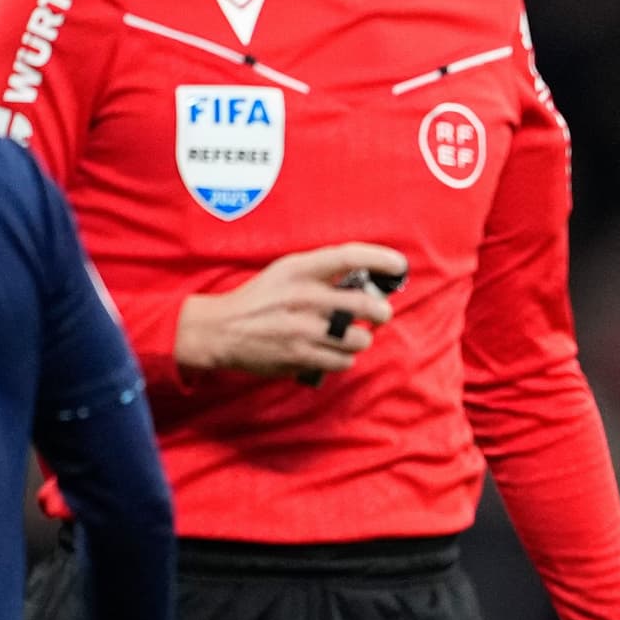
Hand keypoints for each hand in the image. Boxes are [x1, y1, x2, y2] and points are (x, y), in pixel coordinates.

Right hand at [172, 244, 405, 378]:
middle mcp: (303, 297)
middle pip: (365, 304)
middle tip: (381, 313)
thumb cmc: (260, 298)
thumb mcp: (285, 272)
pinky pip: (342, 361)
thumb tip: (368, 276)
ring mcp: (302, 329)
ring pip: (359, 338)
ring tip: (353, 336)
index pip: (349, 257)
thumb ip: (321, 272)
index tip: (399, 264)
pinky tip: (335, 352)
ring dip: (362, 339)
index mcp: (299, 269)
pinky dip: (345, 358)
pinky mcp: (300, 357)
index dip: (380, 259)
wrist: (221, 330)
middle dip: (382, 311)